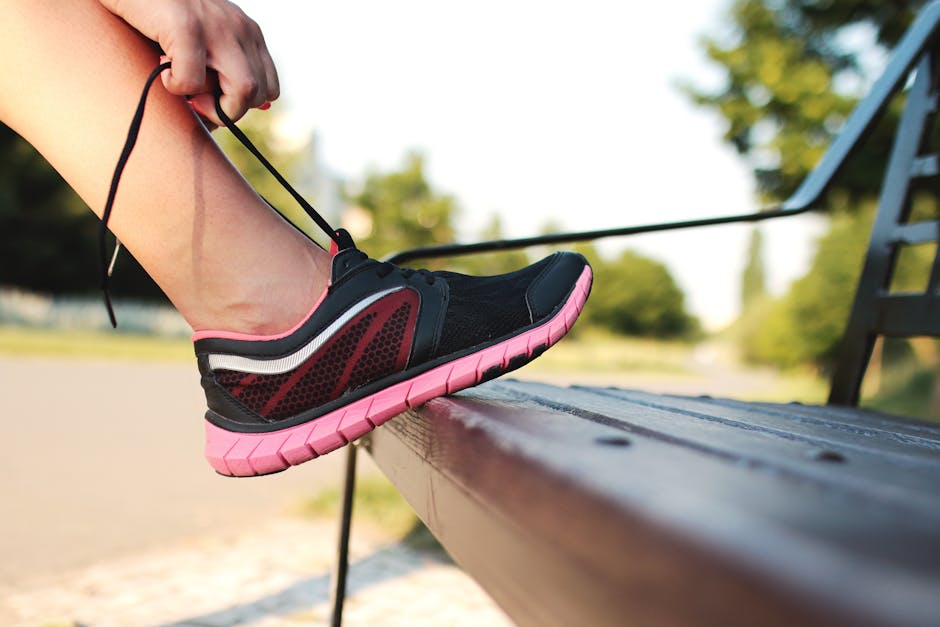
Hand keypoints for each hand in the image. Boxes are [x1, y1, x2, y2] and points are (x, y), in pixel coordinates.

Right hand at [99, 0, 278, 124]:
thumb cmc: (158, 15)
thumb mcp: (200, 40)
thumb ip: (217, 68)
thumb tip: (219, 119)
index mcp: (248, 32)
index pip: (269, 87)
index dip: (242, 105)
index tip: (212, 101)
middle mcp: (240, 28)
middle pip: (260, 93)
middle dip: (229, 111)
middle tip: (196, 101)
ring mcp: (217, 26)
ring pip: (244, 90)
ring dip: (213, 106)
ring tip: (183, 88)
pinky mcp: (187, 26)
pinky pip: (194, 81)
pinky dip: (176, 87)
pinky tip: (161, 68)